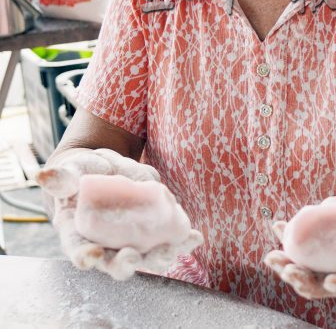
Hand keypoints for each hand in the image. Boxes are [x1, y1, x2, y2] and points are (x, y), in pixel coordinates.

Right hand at [37, 148, 202, 280]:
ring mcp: (129, 240)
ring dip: (159, 256)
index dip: (85, 256)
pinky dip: (182, 241)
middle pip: (114, 262)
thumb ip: (61, 177)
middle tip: (133, 257)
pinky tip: (195, 237)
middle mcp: (104, 244)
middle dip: (125, 264)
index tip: (93, 255)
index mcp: (78, 233)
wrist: (102, 168)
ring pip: (144, 256)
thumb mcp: (71, 171)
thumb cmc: (82, 172)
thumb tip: (42, 174)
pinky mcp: (150, 232)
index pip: (78, 251)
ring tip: (174, 248)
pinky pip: (166, 240)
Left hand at [264, 162, 335, 302]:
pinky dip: (291, 235)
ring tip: (270, 257)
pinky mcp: (333, 233)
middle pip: (334, 281)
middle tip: (285, 269)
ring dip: (292, 264)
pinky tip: (275, 225)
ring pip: (316, 266)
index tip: (331, 282)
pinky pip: (309, 240)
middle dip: (308, 280)